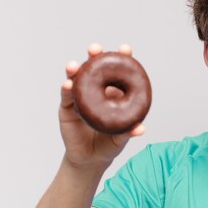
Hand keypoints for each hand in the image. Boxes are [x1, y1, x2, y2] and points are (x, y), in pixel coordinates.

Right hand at [59, 43, 144, 168]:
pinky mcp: (67, 108)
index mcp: (113, 93)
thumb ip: (129, 132)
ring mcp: (80, 97)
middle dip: (95, 56)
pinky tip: (67, 84)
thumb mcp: (121, 139)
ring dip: (75, 69)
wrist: (90, 159)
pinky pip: (66, 96)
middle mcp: (96, 91)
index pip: (117, 72)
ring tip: (74, 66)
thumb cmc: (109, 144)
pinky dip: (66, 88)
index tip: (126, 48)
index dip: (121, 59)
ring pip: (77, 79)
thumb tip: (140, 129)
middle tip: (95, 49)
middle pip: (95, 69)